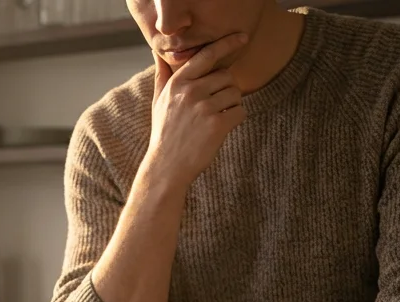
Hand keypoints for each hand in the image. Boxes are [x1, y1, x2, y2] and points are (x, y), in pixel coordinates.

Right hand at [145, 33, 248, 189]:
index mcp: (178, 82)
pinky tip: (221, 128)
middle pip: (226, 76)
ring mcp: (204, 108)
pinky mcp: (217, 124)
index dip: (226, 44)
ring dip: (231, 105)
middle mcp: (191, 91)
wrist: (167, 166)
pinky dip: (236, 119)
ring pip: (235, 93)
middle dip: (226, 89)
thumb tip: (156, 50)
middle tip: (215, 106)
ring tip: (215, 119)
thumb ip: (162, 74)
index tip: (242, 37)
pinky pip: (240, 111)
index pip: (207, 55)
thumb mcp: (158, 100)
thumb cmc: (165, 132)